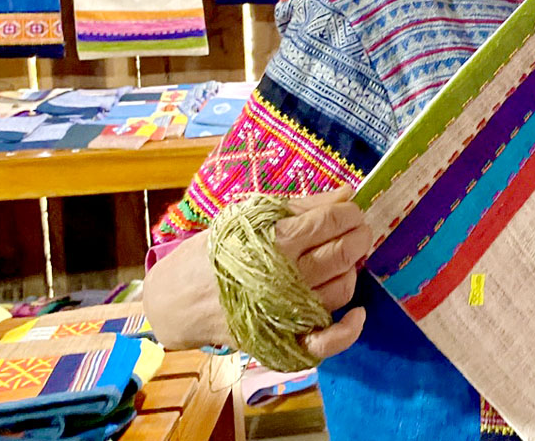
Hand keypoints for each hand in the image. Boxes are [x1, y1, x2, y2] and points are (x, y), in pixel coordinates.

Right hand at [143, 185, 371, 359]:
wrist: (176, 298)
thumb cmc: (216, 251)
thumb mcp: (250, 216)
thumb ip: (303, 204)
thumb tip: (348, 192)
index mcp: (272, 241)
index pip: (329, 223)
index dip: (349, 214)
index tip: (351, 211)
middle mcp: (283, 278)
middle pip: (340, 255)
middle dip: (358, 237)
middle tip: (358, 229)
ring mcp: (283, 313)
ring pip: (339, 291)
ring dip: (352, 270)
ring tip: (345, 257)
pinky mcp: (280, 340)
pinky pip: (324, 342)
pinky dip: (348, 331)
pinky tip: (358, 313)